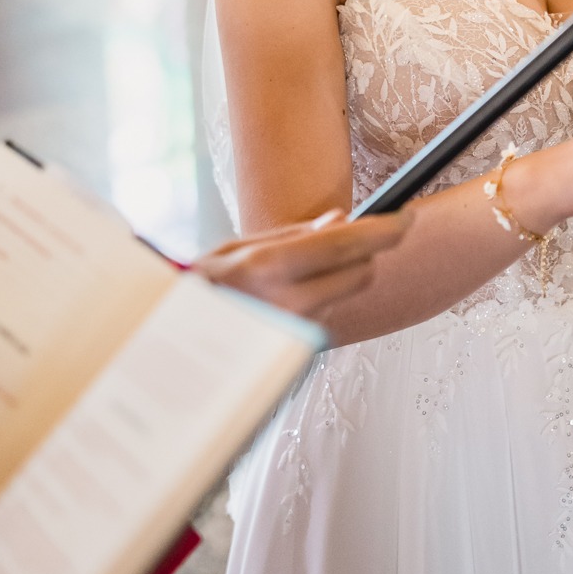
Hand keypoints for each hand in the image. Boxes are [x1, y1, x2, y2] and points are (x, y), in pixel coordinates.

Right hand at [193, 209, 409, 343]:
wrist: (165, 347)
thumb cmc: (198, 289)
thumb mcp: (237, 248)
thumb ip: (296, 234)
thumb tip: (342, 220)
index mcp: (270, 266)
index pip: (348, 243)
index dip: (386, 229)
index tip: (407, 217)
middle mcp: (288, 303)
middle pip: (361, 274)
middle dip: (364, 256)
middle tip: (351, 241)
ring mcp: (294, 335)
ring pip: (343, 297)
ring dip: (335, 281)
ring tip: (290, 277)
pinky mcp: (295, 356)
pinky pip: (324, 320)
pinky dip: (317, 304)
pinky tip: (283, 301)